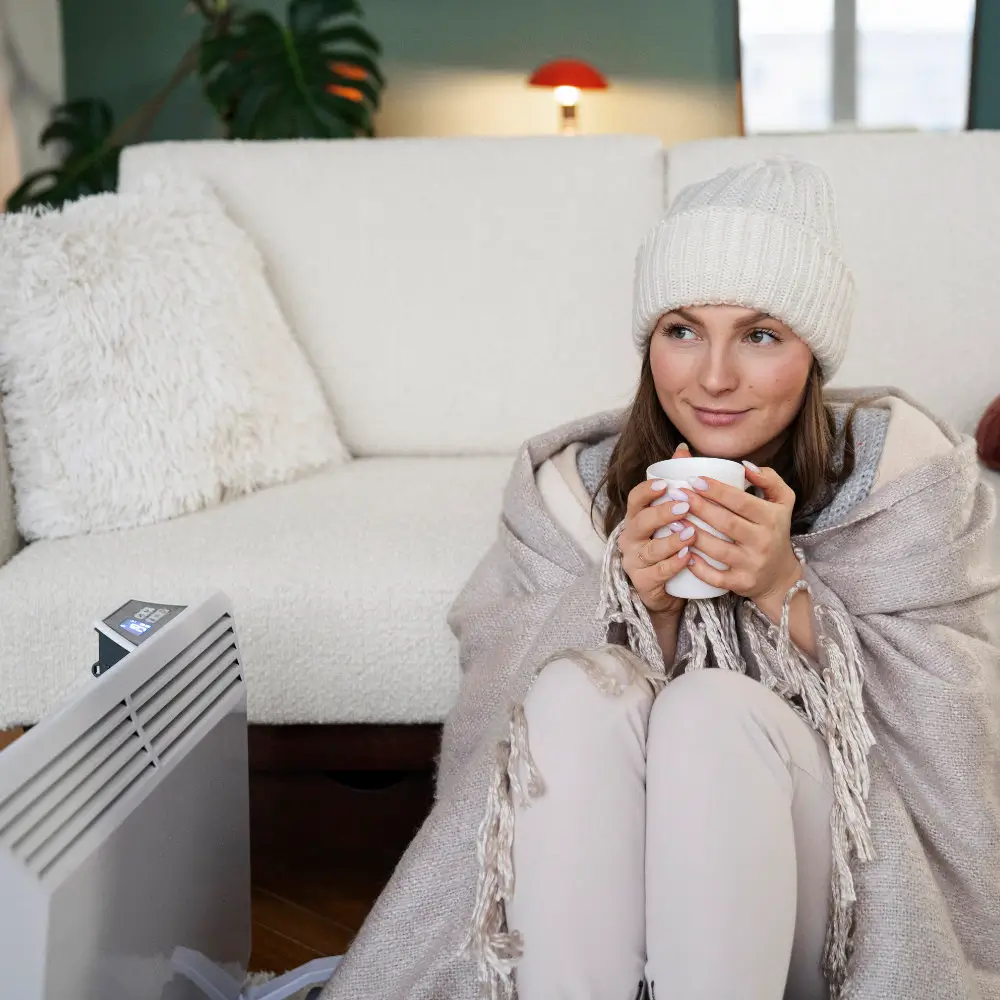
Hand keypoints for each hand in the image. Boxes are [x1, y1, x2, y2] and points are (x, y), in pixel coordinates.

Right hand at [619, 443, 692, 617]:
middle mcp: (631, 539)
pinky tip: (687, 557)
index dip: (647, 491)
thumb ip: (675, 485)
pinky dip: (672, 565)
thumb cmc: (670, 547)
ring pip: (650, 549)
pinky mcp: (643, 583)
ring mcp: (635, 562)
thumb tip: (683, 448)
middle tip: (686, 506)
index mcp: (637, 519)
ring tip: (691, 533)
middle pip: (640, 522)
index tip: (665, 485)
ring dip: (670, 540)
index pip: (635, 500)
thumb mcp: (670, 517)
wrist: (668, 591)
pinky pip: (657, 573)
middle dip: (662, 513)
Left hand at [678, 462, 802, 603]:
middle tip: (677, 495)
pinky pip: (715, 576)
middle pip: (726, 523)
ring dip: (692, 534)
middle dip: (699, 507)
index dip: (717, 490)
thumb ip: (769, 478)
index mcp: (771, 518)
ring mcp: (752, 564)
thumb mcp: (782, 501)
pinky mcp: (741, 583)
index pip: (741, 501)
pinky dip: (698, 567)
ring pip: (717, 549)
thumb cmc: (774, 531)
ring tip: (672, 520)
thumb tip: (745, 466)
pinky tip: (682, 552)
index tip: (694, 480)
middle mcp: (763, 541)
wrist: (780, 576)